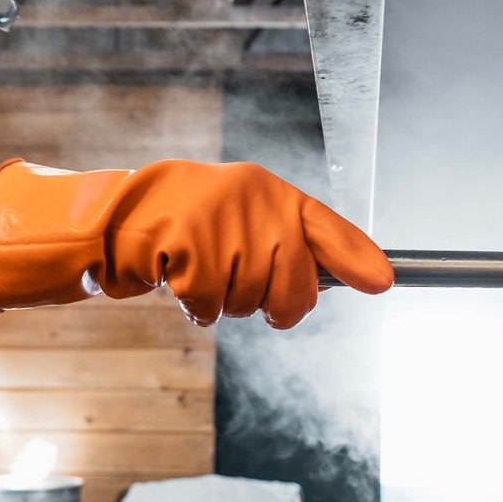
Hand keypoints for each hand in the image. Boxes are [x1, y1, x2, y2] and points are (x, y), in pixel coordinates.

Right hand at [0, 159, 393, 326]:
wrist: (119, 213)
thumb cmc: (192, 225)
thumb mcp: (246, 222)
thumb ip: (293, 246)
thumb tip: (365, 277)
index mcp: (274, 194)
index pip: (327, 228)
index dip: (356, 258)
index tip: (383, 283)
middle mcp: (256, 202)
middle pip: (296, 288)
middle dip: (276, 307)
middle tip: (248, 294)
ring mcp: (223, 221)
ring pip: (251, 301)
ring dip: (226, 303)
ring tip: (201, 272)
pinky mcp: (190, 243)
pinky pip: (211, 304)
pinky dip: (195, 306)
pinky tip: (178, 278)